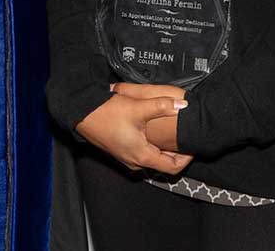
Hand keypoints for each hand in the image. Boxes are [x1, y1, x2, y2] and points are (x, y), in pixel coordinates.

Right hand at [76, 87, 191, 174]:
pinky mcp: (120, 150)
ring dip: (163, 148)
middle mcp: (134, 161)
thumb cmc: (107, 113)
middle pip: (162, 163)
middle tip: (185, 138)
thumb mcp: (138, 107)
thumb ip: (162, 105)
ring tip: (172, 133)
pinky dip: (152, 145)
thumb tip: (183, 106)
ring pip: (152, 158)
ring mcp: (126, 157)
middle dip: (176, 152)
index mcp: (141, 155)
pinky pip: (142, 153)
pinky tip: (152, 130)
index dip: (186, 159)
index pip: (172, 168)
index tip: (193, 146)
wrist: (81, 113)